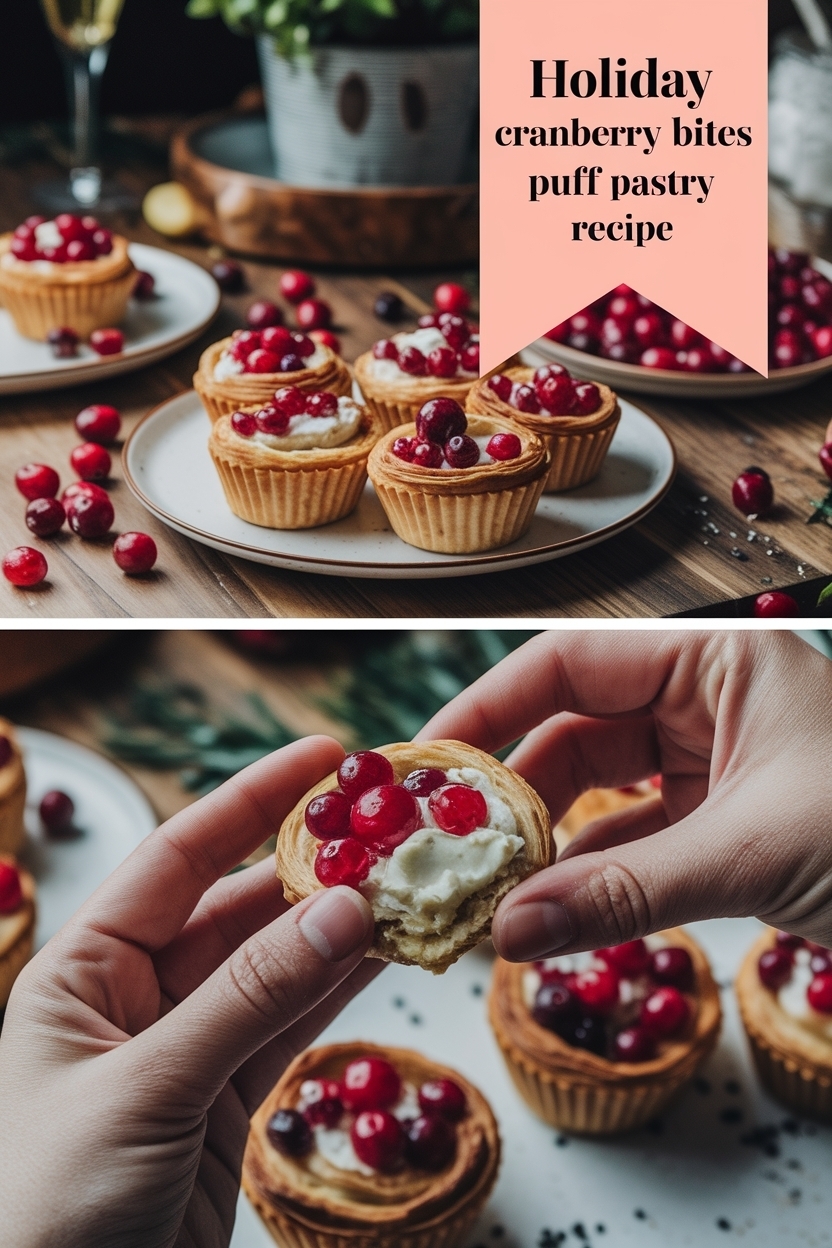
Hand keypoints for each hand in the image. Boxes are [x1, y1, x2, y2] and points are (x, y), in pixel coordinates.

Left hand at [0, 736, 377, 1247]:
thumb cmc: (50, 1210)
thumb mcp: (147, 1089)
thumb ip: (249, 997)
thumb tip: (345, 909)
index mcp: (83, 970)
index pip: (178, 856)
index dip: (253, 800)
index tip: (326, 759)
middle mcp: (134, 996)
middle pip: (237, 907)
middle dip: (314, 871)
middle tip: (394, 833)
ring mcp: (186, 1047)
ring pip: (276, 966)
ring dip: (340, 930)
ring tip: (411, 886)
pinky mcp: (225, 1099)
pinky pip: (291, 1025)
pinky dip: (340, 991)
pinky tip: (389, 953)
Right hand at [417, 631, 831, 959]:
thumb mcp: (752, 855)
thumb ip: (623, 891)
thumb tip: (508, 929)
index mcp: (717, 660)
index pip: (573, 664)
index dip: (491, 708)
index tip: (427, 763)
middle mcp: (707, 700)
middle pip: (573, 729)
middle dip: (508, 792)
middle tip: (439, 846)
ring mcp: (712, 763)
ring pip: (596, 792)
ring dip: (541, 844)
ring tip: (479, 890)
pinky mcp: (721, 824)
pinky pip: (632, 842)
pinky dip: (588, 878)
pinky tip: (542, 913)